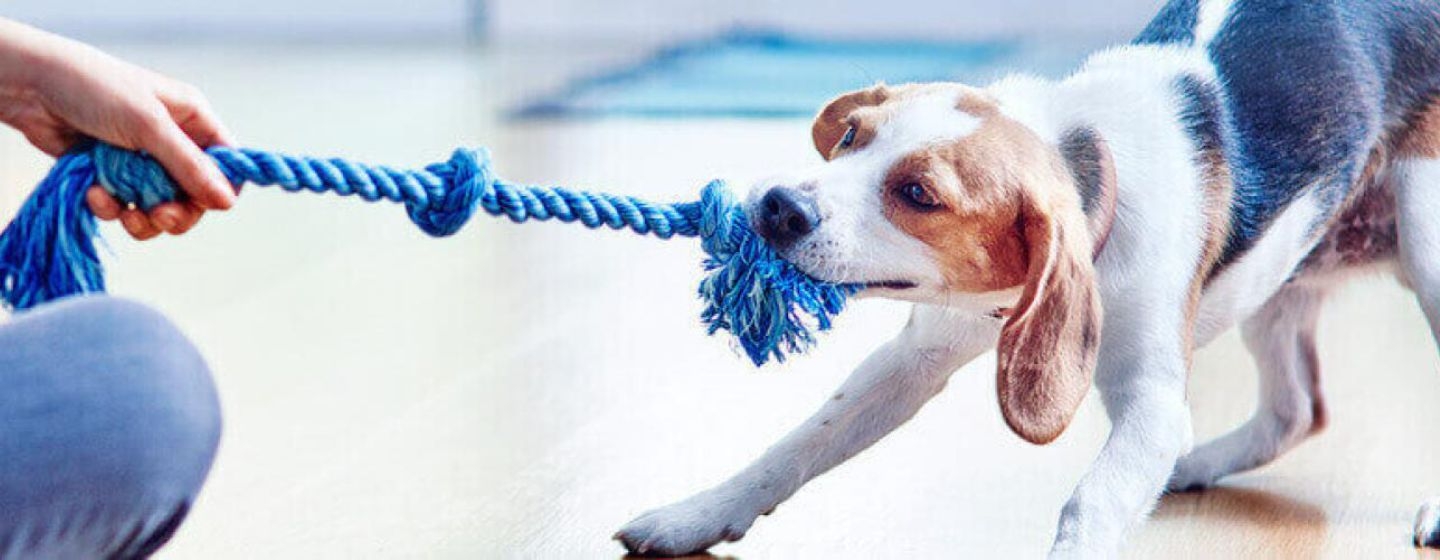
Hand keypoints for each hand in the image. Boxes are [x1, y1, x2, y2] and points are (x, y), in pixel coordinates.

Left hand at [0, 19, 234, 239]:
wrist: (31, 88)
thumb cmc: (94, 90)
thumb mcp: (149, 126)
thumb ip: (189, 167)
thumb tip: (228, 203)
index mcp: (191, 120)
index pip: (225, 164)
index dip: (219, 189)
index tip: (202, 205)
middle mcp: (172, 142)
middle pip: (194, 196)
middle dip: (176, 211)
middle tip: (158, 216)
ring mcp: (141, 162)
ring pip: (160, 208)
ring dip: (142, 217)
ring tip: (123, 212)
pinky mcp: (112, 177)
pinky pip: (125, 207)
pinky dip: (111, 207)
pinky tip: (94, 194)